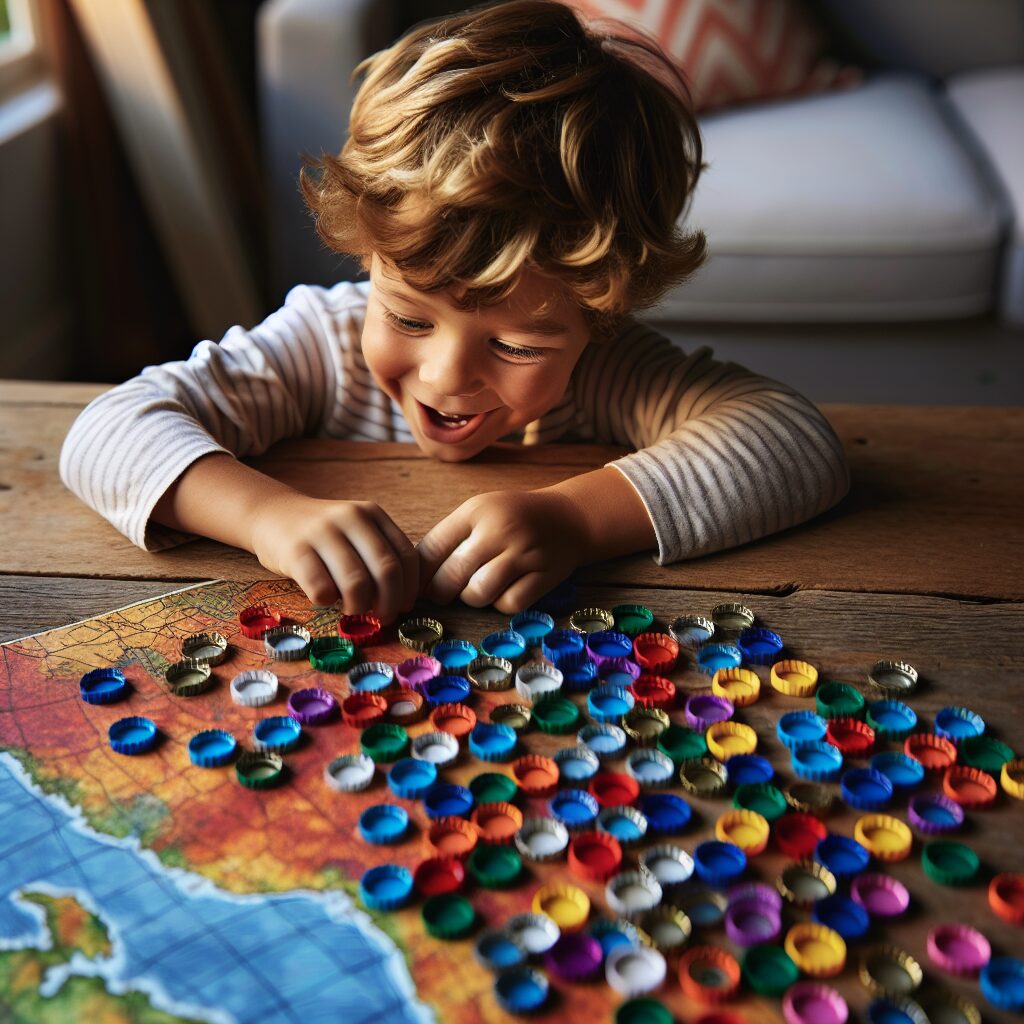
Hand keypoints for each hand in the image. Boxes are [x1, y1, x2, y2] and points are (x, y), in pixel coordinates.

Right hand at [248, 492, 417, 619]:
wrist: (272, 514)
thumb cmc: (322, 535)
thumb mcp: (356, 531)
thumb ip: (379, 554)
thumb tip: (402, 600)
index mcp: (372, 514)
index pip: (406, 556)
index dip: (409, 588)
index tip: (404, 606)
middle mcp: (351, 517)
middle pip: (386, 571)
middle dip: (389, 603)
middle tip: (382, 617)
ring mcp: (322, 532)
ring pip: (356, 583)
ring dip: (359, 607)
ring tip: (352, 609)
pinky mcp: (295, 550)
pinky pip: (321, 588)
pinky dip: (328, 602)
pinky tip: (325, 598)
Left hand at [416, 489, 586, 613]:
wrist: (568, 518)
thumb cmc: (514, 518)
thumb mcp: (480, 512)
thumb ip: (449, 538)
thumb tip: (414, 578)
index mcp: (476, 511)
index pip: (432, 548)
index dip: (419, 574)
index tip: (418, 586)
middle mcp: (500, 530)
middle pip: (452, 575)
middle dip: (440, 592)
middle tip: (442, 594)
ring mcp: (524, 553)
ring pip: (478, 593)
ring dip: (471, 598)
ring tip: (475, 589)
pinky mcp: (544, 575)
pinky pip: (509, 604)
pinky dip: (501, 604)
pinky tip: (503, 591)